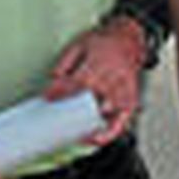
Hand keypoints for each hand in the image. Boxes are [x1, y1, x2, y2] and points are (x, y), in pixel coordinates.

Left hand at [43, 17, 146, 143]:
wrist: (127, 40)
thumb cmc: (103, 43)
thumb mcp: (78, 44)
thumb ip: (64, 63)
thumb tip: (51, 81)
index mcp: (100, 63)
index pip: (79, 81)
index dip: (62, 91)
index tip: (48, 97)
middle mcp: (114, 79)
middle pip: (91, 100)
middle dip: (73, 112)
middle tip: (58, 119)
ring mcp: (123, 92)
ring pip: (105, 114)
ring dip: (89, 124)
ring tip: (74, 132)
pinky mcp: (130, 102)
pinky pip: (120, 123)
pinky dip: (107, 133)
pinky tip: (94, 138)